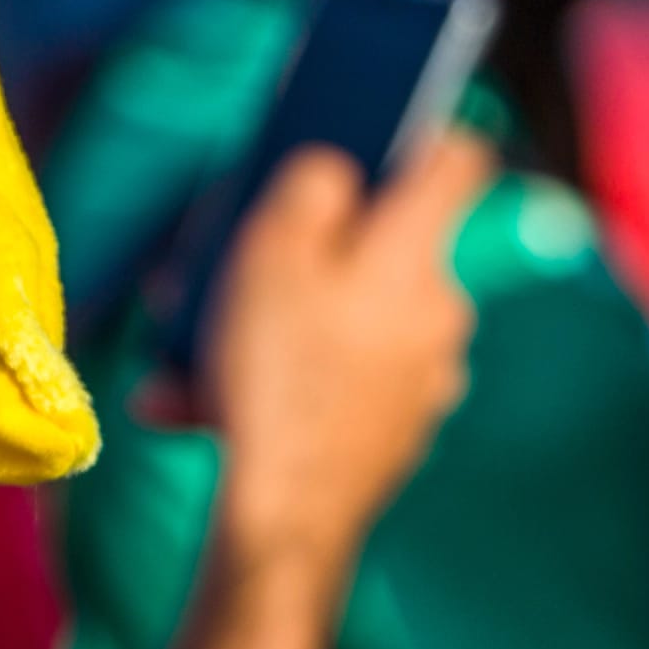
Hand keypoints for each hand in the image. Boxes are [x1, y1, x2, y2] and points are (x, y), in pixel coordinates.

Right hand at [201, 131, 488, 574]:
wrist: (284, 520)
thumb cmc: (278, 376)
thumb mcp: (272, 247)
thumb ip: (313, 183)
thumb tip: (337, 168)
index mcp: (418, 253)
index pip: (460, 158)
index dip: (421, 130)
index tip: (373, 128)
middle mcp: (439, 310)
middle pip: (379, 245)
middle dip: (299, 247)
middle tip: (226, 260)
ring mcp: (423, 375)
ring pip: (344, 317)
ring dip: (272, 321)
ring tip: (187, 349)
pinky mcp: (395, 427)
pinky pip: (334, 377)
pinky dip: (279, 377)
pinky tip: (200, 400)